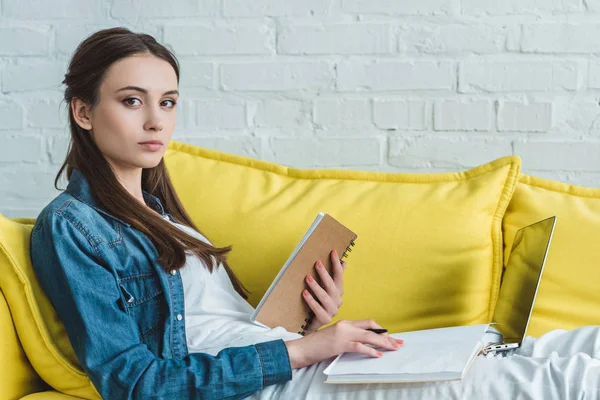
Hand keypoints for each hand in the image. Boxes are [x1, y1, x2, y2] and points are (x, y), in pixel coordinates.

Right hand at [285, 320, 403, 368]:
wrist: (302, 348)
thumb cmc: (317, 345)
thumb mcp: (334, 337)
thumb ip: (347, 337)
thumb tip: (363, 343)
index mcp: (345, 323)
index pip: (368, 323)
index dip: (381, 330)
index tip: (390, 336)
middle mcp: (345, 325)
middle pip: (372, 328)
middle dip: (387, 336)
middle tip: (399, 343)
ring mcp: (342, 334)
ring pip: (368, 336)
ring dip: (384, 343)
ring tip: (394, 348)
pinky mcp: (339, 344)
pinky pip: (359, 346)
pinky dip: (370, 350)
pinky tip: (378, 354)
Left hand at [302, 249, 345, 331]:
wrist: (312, 324)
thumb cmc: (318, 304)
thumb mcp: (325, 289)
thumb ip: (333, 277)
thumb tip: (343, 262)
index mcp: (338, 292)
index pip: (339, 276)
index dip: (336, 264)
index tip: (333, 252)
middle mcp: (337, 301)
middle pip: (332, 286)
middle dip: (325, 274)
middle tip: (317, 263)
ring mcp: (332, 311)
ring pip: (325, 298)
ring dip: (317, 286)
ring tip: (308, 278)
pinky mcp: (324, 320)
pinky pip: (318, 309)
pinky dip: (311, 300)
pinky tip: (304, 293)